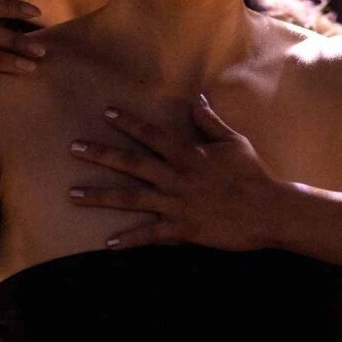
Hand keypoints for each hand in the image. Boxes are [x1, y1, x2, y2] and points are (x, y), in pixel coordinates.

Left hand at [68, 95, 276, 250]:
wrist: (268, 211)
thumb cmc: (252, 174)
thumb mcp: (233, 142)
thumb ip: (210, 121)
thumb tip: (197, 98)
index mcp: (188, 154)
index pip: (151, 134)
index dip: (128, 123)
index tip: (106, 114)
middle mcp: (176, 177)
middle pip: (131, 163)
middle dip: (101, 154)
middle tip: (74, 148)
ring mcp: (177, 204)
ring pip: (131, 198)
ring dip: (100, 196)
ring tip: (73, 195)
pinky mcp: (182, 229)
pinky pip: (150, 235)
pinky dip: (129, 239)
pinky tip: (108, 243)